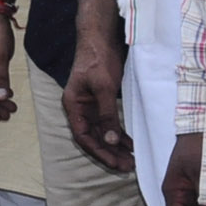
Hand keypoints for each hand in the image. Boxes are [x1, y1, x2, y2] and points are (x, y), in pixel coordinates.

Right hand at [63, 33, 133, 172]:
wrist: (100, 38)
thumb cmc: (97, 59)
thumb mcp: (104, 88)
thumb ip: (107, 115)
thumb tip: (110, 141)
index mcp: (73, 105)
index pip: (83, 136)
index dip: (99, 152)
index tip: (117, 163)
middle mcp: (79, 108)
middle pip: (92, 137)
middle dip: (109, 153)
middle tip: (128, 166)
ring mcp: (90, 106)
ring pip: (101, 132)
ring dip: (115, 146)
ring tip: (132, 159)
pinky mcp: (100, 101)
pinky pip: (108, 123)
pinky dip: (119, 134)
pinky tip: (131, 143)